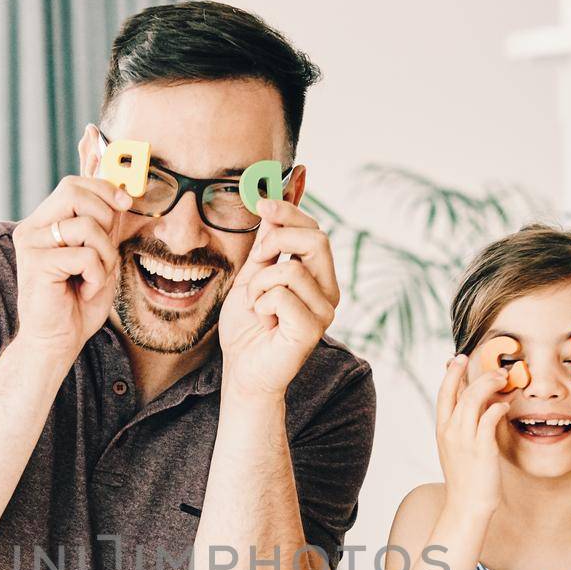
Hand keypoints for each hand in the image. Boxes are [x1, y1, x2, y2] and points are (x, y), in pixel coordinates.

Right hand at [12, 176, 132, 357]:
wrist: (57, 343)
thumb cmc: (78, 304)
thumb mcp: (99, 257)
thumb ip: (104, 228)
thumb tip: (121, 196)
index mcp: (43, 223)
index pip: (73, 185)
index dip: (103, 188)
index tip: (125, 204)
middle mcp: (32, 229)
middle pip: (74, 192)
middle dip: (105, 219)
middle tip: (105, 251)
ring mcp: (31, 244)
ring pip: (86, 225)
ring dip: (104, 255)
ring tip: (94, 278)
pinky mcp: (36, 264)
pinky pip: (85, 255)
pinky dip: (97, 276)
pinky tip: (85, 290)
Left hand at [218, 199, 339, 398]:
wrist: (242, 369)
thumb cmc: (248, 326)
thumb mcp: (253, 274)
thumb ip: (267, 243)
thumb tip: (274, 201)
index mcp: (318, 275)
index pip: (314, 230)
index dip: (289, 211)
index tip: (262, 203)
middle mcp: (328, 291)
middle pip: (317, 240)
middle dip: (279, 237)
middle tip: (256, 256)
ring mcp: (324, 311)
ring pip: (292, 269)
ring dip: (260, 283)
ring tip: (256, 304)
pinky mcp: (313, 329)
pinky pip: (282, 296)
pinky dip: (261, 304)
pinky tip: (263, 321)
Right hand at [436, 356, 510, 517]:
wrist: (467, 505)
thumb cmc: (466, 478)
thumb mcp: (458, 449)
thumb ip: (465, 427)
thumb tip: (481, 407)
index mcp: (443, 429)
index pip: (444, 393)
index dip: (451, 373)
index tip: (459, 358)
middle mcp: (450, 431)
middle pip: (458, 390)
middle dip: (473, 372)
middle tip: (491, 366)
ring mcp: (465, 439)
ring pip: (473, 398)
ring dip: (490, 384)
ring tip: (504, 378)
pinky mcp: (482, 448)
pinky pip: (489, 418)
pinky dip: (498, 407)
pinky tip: (505, 405)